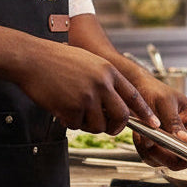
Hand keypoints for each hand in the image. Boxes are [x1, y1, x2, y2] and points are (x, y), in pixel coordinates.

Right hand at [15, 44, 157, 134]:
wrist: (32, 58)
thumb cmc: (56, 59)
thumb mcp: (88, 61)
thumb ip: (104, 79)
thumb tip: (113, 102)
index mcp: (107, 70)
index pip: (133, 95)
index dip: (145, 112)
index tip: (154, 124)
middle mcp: (101, 83)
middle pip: (121, 116)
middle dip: (115, 127)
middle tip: (108, 128)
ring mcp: (88, 96)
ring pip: (99, 125)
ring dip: (88, 124)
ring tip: (74, 111)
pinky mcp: (72, 107)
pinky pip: (78, 125)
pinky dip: (70, 122)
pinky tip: (62, 109)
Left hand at [129, 74, 186, 169]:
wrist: (136, 88)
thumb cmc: (154, 90)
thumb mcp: (166, 103)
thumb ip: (175, 122)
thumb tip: (186, 140)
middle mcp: (185, 135)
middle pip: (184, 160)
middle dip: (169, 156)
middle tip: (155, 145)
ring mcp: (171, 142)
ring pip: (167, 162)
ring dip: (154, 152)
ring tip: (145, 135)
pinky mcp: (157, 146)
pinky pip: (152, 158)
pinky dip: (144, 150)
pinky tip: (141, 136)